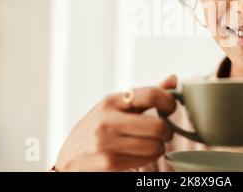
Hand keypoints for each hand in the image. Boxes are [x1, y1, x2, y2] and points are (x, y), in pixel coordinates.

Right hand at [54, 74, 177, 170]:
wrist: (68, 159)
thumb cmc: (96, 130)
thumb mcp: (115, 108)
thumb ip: (145, 96)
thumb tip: (173, 79)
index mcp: (111, 102)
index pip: (150, 94)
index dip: (169, 102)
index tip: (171, 108)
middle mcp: (107, 120)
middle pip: (158, 126)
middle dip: (167, 132)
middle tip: (163, 133)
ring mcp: (107, 142)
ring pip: (155, 146)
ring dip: (158, 148)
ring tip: (149, 145)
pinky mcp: (109, 163)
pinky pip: (145, 160)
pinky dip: (147, 159)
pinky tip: (137, 155)